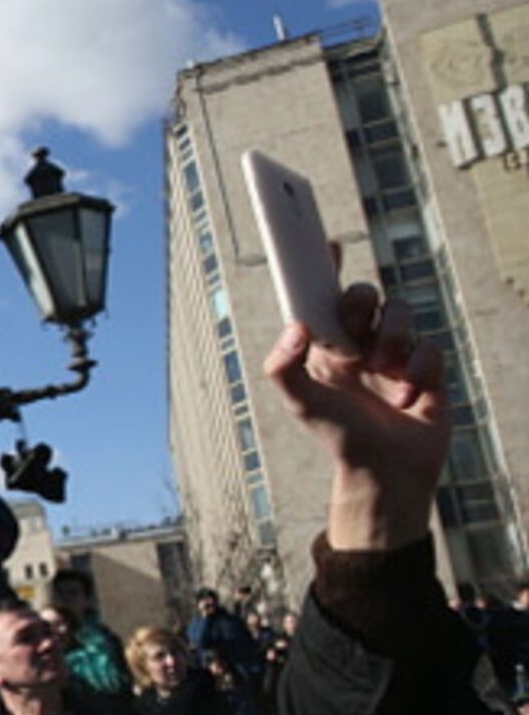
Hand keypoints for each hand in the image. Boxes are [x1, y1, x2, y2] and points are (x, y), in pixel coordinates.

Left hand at [263, 261, 446, 549]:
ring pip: (401, 311)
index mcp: (326, 343)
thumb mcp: (301, 402)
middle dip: (361, 303)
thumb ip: (284, 366)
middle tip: (355, 334)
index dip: (325, 267)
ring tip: (382, 374)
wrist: (385, 470)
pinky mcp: (427, 367)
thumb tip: (296, 326)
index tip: (327, 245)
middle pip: (365, 293)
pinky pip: (430, 345)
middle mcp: (360, 340)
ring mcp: (394, 351)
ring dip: (391, 339)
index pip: (323, 294)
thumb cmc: (338, 435)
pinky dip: (419, 369)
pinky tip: (409, 396)